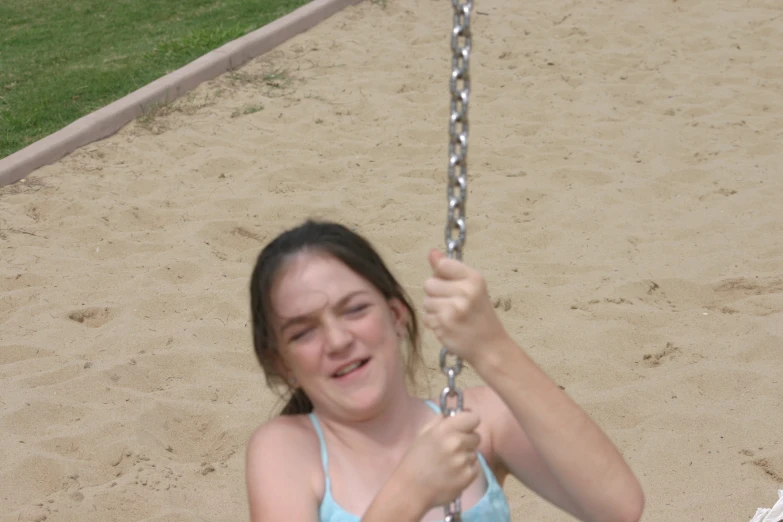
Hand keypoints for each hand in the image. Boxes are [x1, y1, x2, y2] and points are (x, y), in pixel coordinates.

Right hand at [397, 411, 481, 510]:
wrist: (411, 489)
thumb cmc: (415, 460)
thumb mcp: (423, 434)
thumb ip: (440, 420)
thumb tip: (454, 413)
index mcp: (445, 429)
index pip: (473, 418)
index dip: (469, 422)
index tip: (464, 427)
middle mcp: (457, 442)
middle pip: (476, 436)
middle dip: (467, 441)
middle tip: (453, 448)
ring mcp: (464, 460)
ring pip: (475, 453)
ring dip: (466, 456)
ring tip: (450, 464)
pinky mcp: (469, 476)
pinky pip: (475, 467)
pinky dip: (467, 469)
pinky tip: (453, 473)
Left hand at [422, 249, 507, 364]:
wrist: (491, 347)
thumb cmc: (481, 317)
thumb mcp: (472, 288)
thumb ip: (450, 270)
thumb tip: (432, 253)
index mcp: (474, 278)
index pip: (442, 265)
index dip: (442, 276)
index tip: (452, 286)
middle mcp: (465, 291)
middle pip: (429, 283)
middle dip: (436, 294)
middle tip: (453, 304)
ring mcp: (454, 308)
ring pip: (426, 301)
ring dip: (435, 310)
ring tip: (452, 316)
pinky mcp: (443, 324)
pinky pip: (426, 317)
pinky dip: (434, 323)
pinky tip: (449, 326)